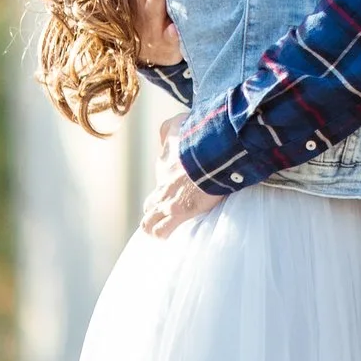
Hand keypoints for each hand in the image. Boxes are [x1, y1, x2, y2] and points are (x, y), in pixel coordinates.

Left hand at [140, 115, 221, 236]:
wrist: (211, 153)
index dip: (169, 182)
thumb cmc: (200, 138)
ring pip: (149, 221)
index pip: (161, 175)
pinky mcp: (179, 212)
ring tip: (164, 229)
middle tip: (170, 211)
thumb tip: (166, 132)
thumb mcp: (181, 124)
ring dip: (155, 225)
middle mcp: (163, 184)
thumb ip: (170, 128)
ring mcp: (169, 200)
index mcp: (166, 164)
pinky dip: (163, 234)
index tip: (181, 183)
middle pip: (150, 204)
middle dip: (157, 209)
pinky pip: (163, 230)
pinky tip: (168, 236)